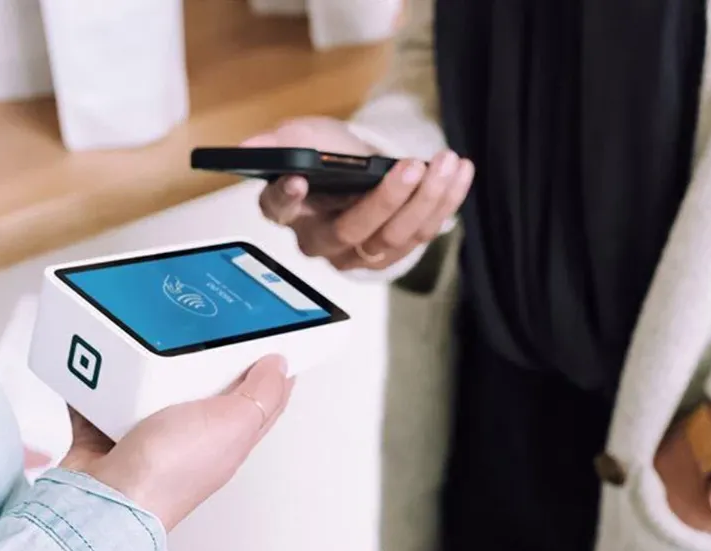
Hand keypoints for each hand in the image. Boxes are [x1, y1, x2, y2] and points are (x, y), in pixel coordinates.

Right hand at [59, 355, 294, 529]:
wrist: (106, 496)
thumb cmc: (168, 473)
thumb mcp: (233, 424)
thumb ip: (260, 395)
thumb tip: (281, 367)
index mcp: (229, 437)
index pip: (260, 400)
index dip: (269, 370)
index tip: (268, 340)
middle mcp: (191, 437)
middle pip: (205, 386)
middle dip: (203, 357)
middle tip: (199, 331)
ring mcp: (150, 433)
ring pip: (154, 385)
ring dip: (147, 364)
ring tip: (146, 342)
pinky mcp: (110, 429)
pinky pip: (105, 394)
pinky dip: (100, 378)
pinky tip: (101, 361)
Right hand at [244, 117, 473, 270]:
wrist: (360, 168)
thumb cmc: (327, 155)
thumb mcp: (303, 137)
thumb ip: (280, 143)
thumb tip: (251, 147)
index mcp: (290, 212)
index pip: (281, 210)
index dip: (287, 198)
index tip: (297, 179)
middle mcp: (323, 241)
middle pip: (352, 231)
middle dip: (385, 200)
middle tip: (409, 167)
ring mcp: (361, 253)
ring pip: (394, 237)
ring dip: (425, 200)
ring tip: (445, 163)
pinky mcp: (396, 251)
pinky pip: (423, 233)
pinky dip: (445, 201)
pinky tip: (459, 171)